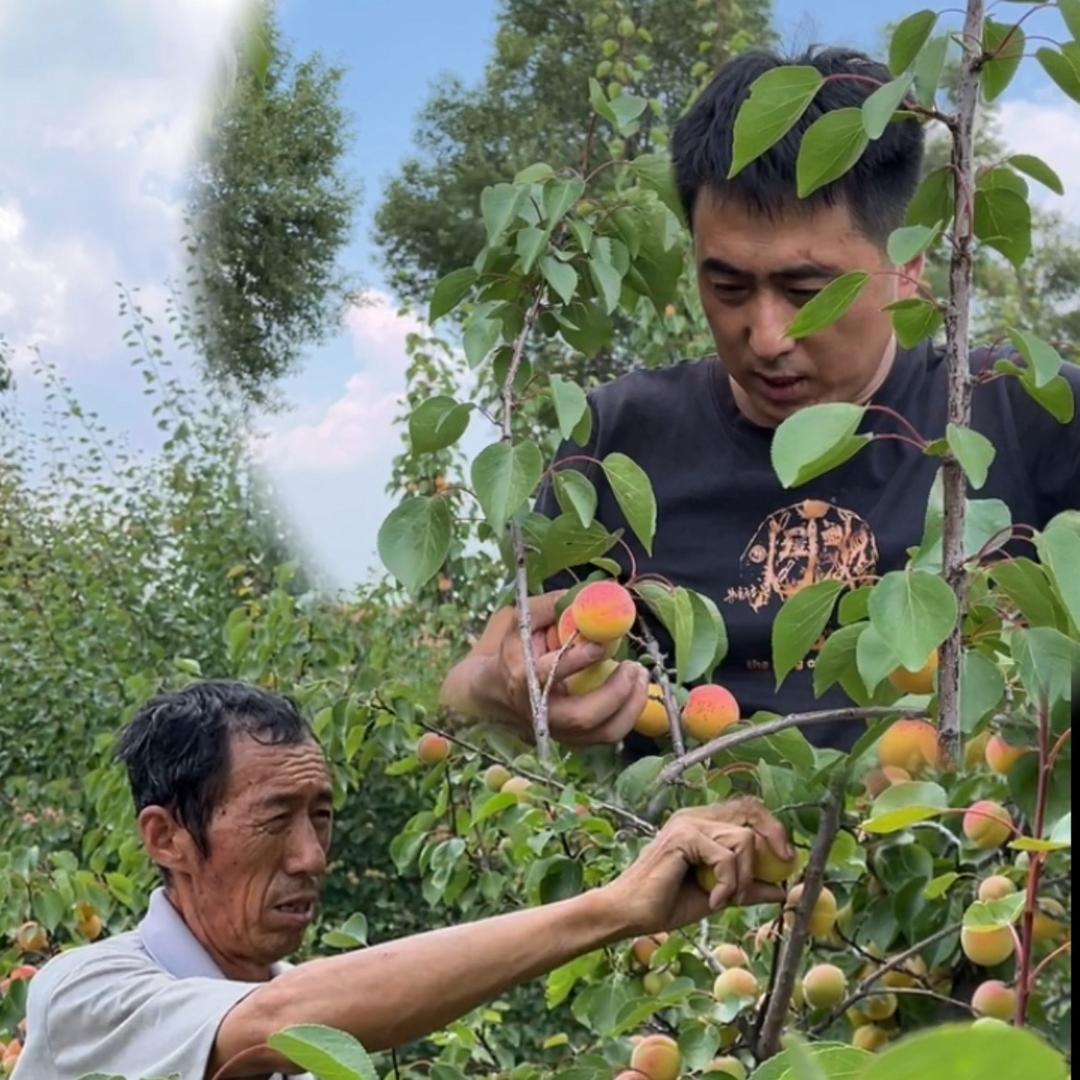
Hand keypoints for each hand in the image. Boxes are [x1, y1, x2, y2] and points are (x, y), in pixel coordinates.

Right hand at [440, 591, 650, 745]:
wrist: (492, 690)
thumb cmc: (512, 648)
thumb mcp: (522, 619)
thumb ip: (550, 606)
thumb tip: (589, 594)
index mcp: (521, 676)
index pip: (548, 674)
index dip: (576, 661)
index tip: (601, 645)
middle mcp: (538, 710)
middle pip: (582, 716)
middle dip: (615, 693)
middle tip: (634, 666)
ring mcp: (557, 730)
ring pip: (602, 733)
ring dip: (631, 706)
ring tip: (641, 674)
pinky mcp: (573, 740)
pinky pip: (609, 735)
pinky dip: (630, 713)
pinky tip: (636, 689)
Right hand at [603, 797, 793, 935]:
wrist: (630, 914)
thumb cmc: (667, 904)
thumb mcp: (718, 896)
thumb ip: (747, 888)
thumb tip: (782, 890)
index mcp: (702, 824)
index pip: (747, 809)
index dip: (772, 828)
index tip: (787, 859)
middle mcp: (695, 817)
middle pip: (751, 810)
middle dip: (773, 839)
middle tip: (778, 871)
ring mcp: (688, 823)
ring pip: (743, 839)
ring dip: (743, 878)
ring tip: (725, 899)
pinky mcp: (683, 837)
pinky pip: (726, 857)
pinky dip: (727, 884)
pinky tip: (712, 901)